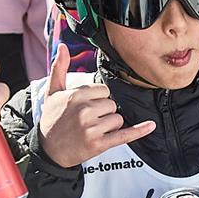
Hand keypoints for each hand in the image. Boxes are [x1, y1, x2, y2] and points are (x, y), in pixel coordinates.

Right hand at [38, 48, 154, 167]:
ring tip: (92, 130)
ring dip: (109, 126)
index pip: (104, 90)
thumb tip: (63, 46)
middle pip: (112, 104)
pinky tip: (149, 125)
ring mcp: (91, 128)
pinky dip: (138, 131)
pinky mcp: (98, 144)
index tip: (87, 106)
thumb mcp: (52, 92)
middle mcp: (84, 110)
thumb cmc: (51, 120)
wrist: (48, 150)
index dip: (98, 98)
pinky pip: (124, 134)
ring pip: (117, 119)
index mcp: (76, 95)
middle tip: (87, 120)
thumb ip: (59, 67)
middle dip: (104, 112)